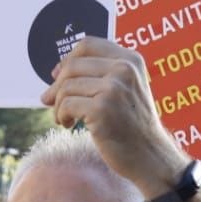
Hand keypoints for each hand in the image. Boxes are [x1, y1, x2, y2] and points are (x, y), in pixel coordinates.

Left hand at [38, 37, 185, 195]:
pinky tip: (68, 124)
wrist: (150, 157)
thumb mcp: (125, 91)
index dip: (68, 58)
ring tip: (64, 118)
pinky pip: (66, 104)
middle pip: (72, 65)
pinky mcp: (102, 109)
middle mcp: (124, 70)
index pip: (88, 45)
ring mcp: (114, 89)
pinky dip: (61, 115)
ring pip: (66, 86)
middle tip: (50, 102)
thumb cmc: (133, 127)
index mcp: (131, 60)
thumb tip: (56, 71)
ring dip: (58, 104)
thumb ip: (100, 75)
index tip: (58, 76)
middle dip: (57, 85)